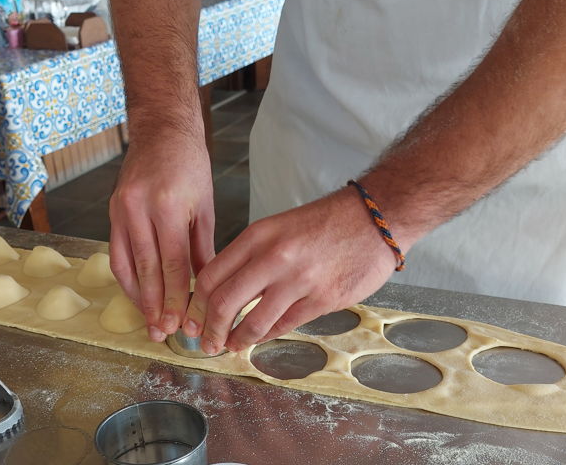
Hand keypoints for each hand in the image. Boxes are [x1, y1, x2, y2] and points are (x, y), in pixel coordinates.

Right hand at [109, 130, 213, 341]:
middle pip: (147, 269)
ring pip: (125, 264)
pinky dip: (127, 276)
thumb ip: (202, 249)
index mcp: (168, 206)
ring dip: (137, 297)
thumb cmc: (189, 164)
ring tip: (148, 321)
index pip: (173, 263)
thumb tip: (205, 288)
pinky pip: (116, 251)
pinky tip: (137, 293)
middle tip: (162, 333)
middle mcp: (139, 208)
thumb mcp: (204, 205)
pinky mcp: (112, 210)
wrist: (161, 130)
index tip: (181, 322)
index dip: (176, 297)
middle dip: (155, 305)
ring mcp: (121, 209)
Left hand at [183, 186, 397, 353]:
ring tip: (230, 346)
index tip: (191, 319)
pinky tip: (259, 338)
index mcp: (258, 236)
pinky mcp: (322, 299)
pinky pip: (284, 325)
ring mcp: (299, 280)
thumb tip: (223, 290)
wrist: (374, 218)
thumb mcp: (278, 227)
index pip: (210, 275)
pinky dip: (266, 336)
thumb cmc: (324, 222)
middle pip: (224, 302)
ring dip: (236, 340)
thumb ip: (251, 256)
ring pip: (253, 322)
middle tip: (204, 342)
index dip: (195, 304)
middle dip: (209, 329)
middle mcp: (274, 257)